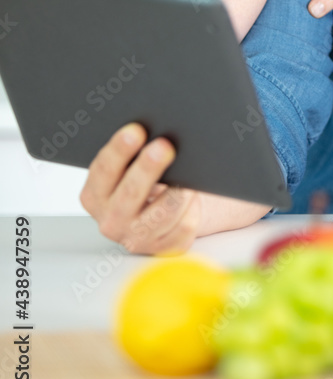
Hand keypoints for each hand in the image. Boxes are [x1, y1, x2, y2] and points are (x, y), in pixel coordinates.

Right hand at [79, 123, 200, 254]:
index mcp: (94, 196)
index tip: (136, 130)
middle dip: (148, 168)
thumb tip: (154, 133)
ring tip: (189, 175)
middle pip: (130, 192)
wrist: (159, 213)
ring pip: (162, 212)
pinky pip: (183, 226)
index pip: (103, 170)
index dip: (119, 149)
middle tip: (164, 146)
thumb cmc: (142, 181)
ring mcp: (136, 238)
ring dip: (178, 191)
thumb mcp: (126, 171)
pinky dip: (192, 208)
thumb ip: (130, 157)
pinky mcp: (163, 248)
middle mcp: (111, 221)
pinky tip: (193, 196)